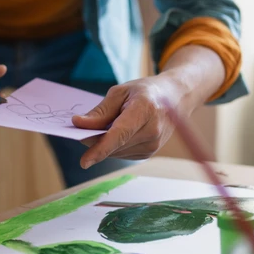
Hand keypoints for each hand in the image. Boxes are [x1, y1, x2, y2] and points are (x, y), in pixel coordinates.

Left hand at [72, 75, 186, 168]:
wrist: (174, 98)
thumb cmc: (144, 91)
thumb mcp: (120, 92)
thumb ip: (100, 111)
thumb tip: (79, 124)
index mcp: (145, 109)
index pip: (120, 134)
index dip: (101, 148)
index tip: (84, 161)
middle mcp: (152, 131)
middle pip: (114, 145)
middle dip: (94, 141)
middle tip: (81, 130)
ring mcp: (153, 145)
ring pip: (116, 152)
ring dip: (104, 144)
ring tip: (108, 125)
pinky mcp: (149, 153)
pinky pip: (122, 154)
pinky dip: (114, 146)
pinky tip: (117, 132)